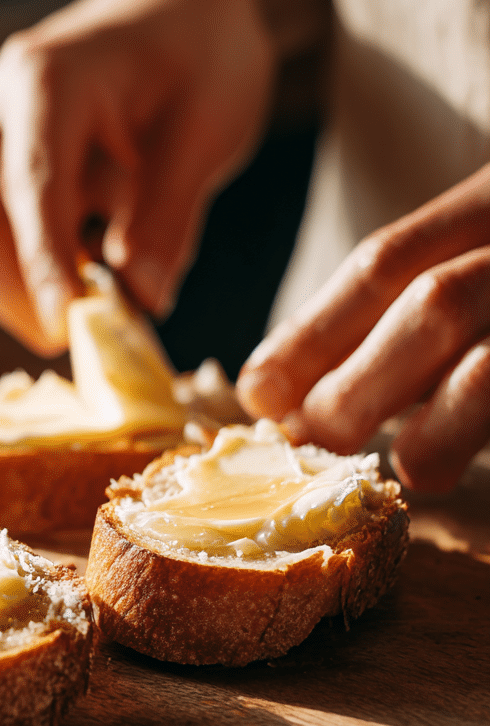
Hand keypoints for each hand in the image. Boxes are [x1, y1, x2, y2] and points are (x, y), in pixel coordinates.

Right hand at [0, 0, 324, 354]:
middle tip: (84, 339)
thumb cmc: (204, 48)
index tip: (74, 334)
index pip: (29, 193)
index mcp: (45, 80)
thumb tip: (139, 303)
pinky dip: (28, 265)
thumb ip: (168, 216)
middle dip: (13, 296)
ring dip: (18, 287)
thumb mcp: (207, 131)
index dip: (45, 272)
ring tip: (97, 304)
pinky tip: (88, 273)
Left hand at [236, 164, 489, 491]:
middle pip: (434, 305)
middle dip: (357, 384)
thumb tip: (303, 390)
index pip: (387, 261)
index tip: (258, 390)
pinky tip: (452, 463)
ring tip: (411, 469)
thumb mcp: (480, 256)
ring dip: (437, 433)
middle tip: (312, 440)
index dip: (312, 331)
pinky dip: (483, 438)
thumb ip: (419, 305)